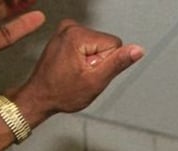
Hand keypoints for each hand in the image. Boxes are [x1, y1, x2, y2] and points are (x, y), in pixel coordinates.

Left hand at [12, 19, 144, 124]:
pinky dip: (83, 58)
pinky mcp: (65, 34)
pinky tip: (71, 68)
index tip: (89, 72)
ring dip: (90, 61)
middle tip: (81, 75)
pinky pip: (87, 44)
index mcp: (78, 35)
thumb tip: (138, 49)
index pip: (115, 44)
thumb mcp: (95, 81)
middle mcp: (71, 27)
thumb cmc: (62, 93)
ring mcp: (66, 29)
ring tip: (75, 72)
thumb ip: (118, 63)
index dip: (106, 64)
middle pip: (105, 43)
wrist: (40, 97)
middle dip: (98, 62)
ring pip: (97, 45)